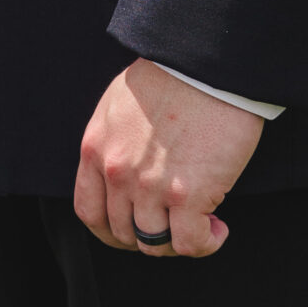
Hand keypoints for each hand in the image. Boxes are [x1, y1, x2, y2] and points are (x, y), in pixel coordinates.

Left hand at [74, 59, 261, 257]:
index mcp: (96, 150)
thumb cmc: (174, 75)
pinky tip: (217, 229)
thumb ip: (114, 142)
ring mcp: (151, 187)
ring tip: (200, 226)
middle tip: (174, 225)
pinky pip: (190, 243)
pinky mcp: (188, 195)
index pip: (90, 212)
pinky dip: (206, 244)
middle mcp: (117, 173)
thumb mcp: (120, 105)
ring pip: (154, 244)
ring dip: (177, 243)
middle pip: (123, 233)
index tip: (132, 232)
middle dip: (148, 236)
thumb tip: (127, 171)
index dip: (111, 232)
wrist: (208, 62)